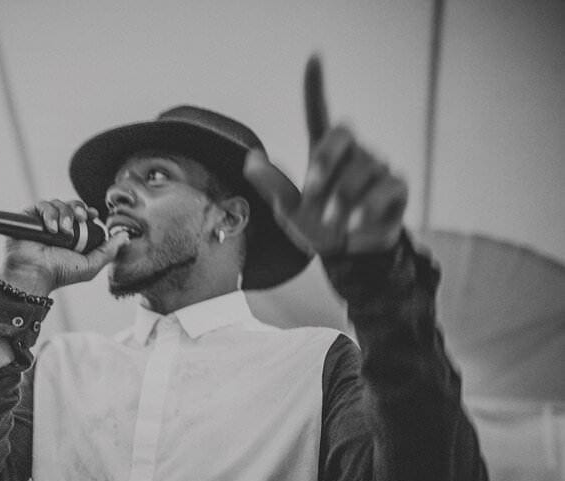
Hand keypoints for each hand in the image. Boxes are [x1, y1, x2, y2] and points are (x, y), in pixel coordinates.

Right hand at [0, 199, 128, 294]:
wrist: (35, 274)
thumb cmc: (60, 274)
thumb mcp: (91, 265)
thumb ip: (109, 251)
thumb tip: (125, 237)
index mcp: (72, 235)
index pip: (81, 214)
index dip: (87, 210)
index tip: (92, 214)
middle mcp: (57, 226)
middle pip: (71, 205)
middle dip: (78, 208)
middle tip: (81, 218)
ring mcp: (42, 222)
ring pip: (57, 203)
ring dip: (65, 214)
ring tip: (64, 231)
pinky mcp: (28, 218)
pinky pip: (41, 206)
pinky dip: (49, 214)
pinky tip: (52, 229)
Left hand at [244, 55, 406, 254]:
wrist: (346, 255)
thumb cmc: (315, 228)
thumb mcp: (287, 211)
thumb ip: (272, 186)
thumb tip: (251, 159)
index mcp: (322, 153)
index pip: (319, 112)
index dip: (316, 86)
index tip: (314, 58)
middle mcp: (352, 153)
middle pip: (342, 134)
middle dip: (325, 162)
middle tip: (311, 194)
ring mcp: (377, 167)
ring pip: (361, 170)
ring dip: (341, 200)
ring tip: (332, 223)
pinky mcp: (396, 187)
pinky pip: (384, 189)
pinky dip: (365, 210)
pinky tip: (353, 226)